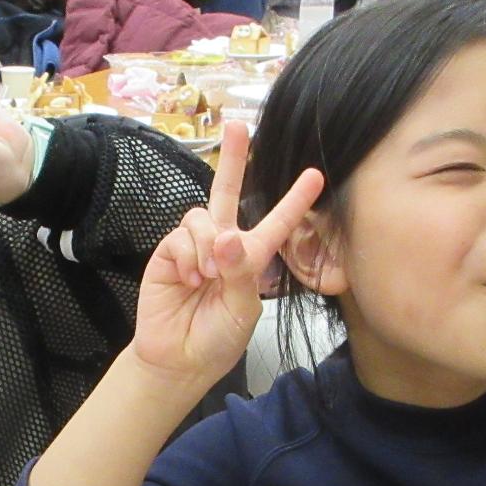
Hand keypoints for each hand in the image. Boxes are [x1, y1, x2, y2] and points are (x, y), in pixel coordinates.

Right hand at [132, 122, 323, 387]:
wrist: (177, 361)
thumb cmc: (216, 339)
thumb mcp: (242, 311)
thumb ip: (239, 273)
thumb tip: (224, 236)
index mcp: (250, 260)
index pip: (275, 225)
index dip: (294, 201)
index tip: (316, 175)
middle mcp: (223, 245)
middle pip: (228, 192)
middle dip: (233, 159)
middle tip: (238, 125)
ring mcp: (195, 247)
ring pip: (203, 216)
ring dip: (208, 244)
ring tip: (206, 277)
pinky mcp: (168, 253)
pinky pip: (181, 235)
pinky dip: (188, 255)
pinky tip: (189, 279)